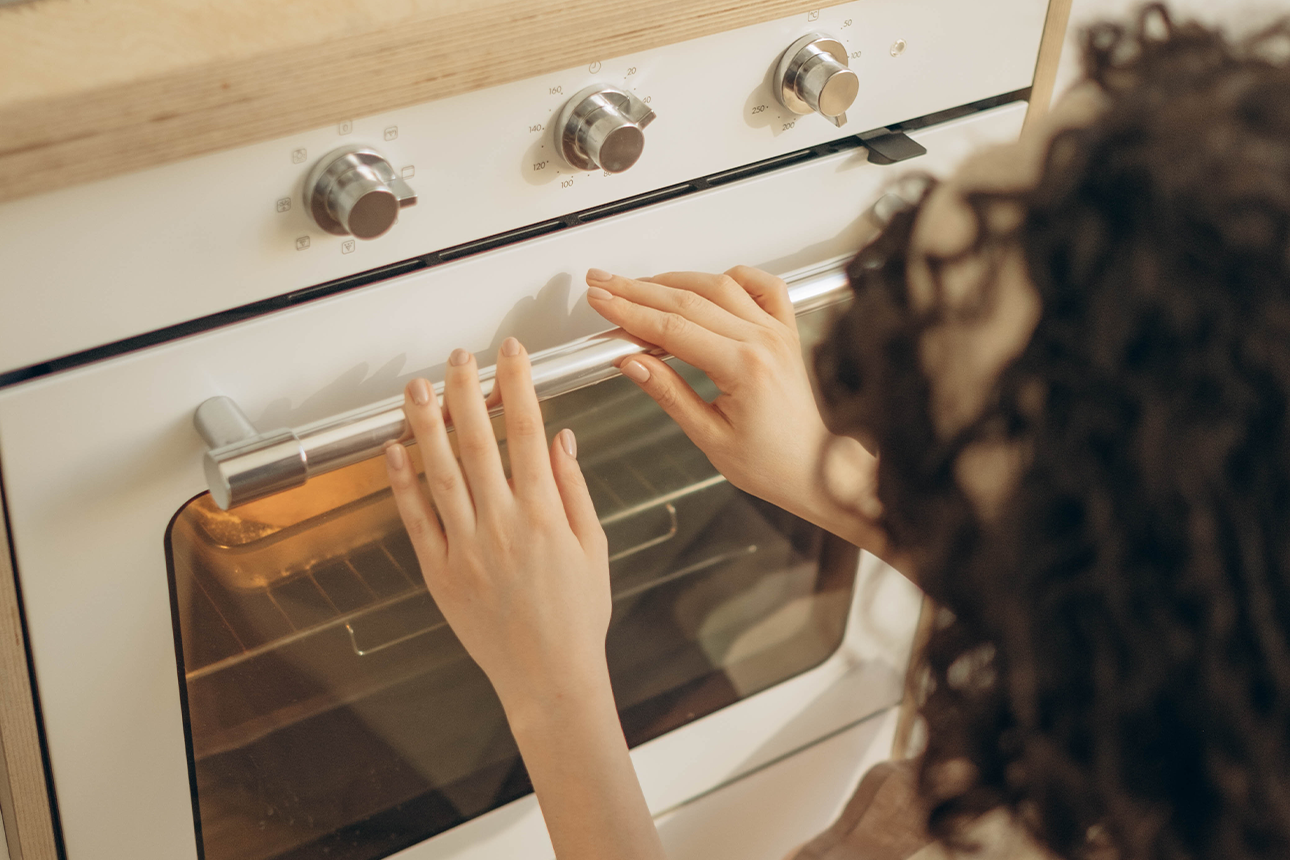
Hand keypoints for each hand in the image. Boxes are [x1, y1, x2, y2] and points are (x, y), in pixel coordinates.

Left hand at [383, 338, 610, 709]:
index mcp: (544, 515)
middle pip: (478, 440)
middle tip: (458, 358)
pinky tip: (395, 449)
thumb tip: (562, 438)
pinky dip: (402, 481)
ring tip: (416, 388)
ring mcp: (466, 548)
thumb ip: (574, 488)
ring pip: (440, 471)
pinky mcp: (440, 572)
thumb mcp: (593, 547)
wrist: (549, 678)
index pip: (529, 431)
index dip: (518, 385)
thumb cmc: (576, 618)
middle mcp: (502, 525)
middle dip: (467, 390)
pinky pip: (415, 518)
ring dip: (426, 424)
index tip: (511, 355)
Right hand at [584, 265, 886, 553]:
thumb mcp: (709, 436)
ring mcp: (777, 331)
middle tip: (604, 285)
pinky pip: (763, 286)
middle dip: (637, 290)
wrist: (816, 469)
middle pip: (688, 299)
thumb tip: (632, 362)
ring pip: (719, 285)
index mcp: (744, 367)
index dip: (629, 311)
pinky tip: (709, 280)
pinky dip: (734, 276)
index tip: (601, 301)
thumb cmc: (773, 463)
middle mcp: (763, 341)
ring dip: (673, 280)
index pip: (672, 327)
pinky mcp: (785, 331)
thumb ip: (668, 392)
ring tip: (638, 285)